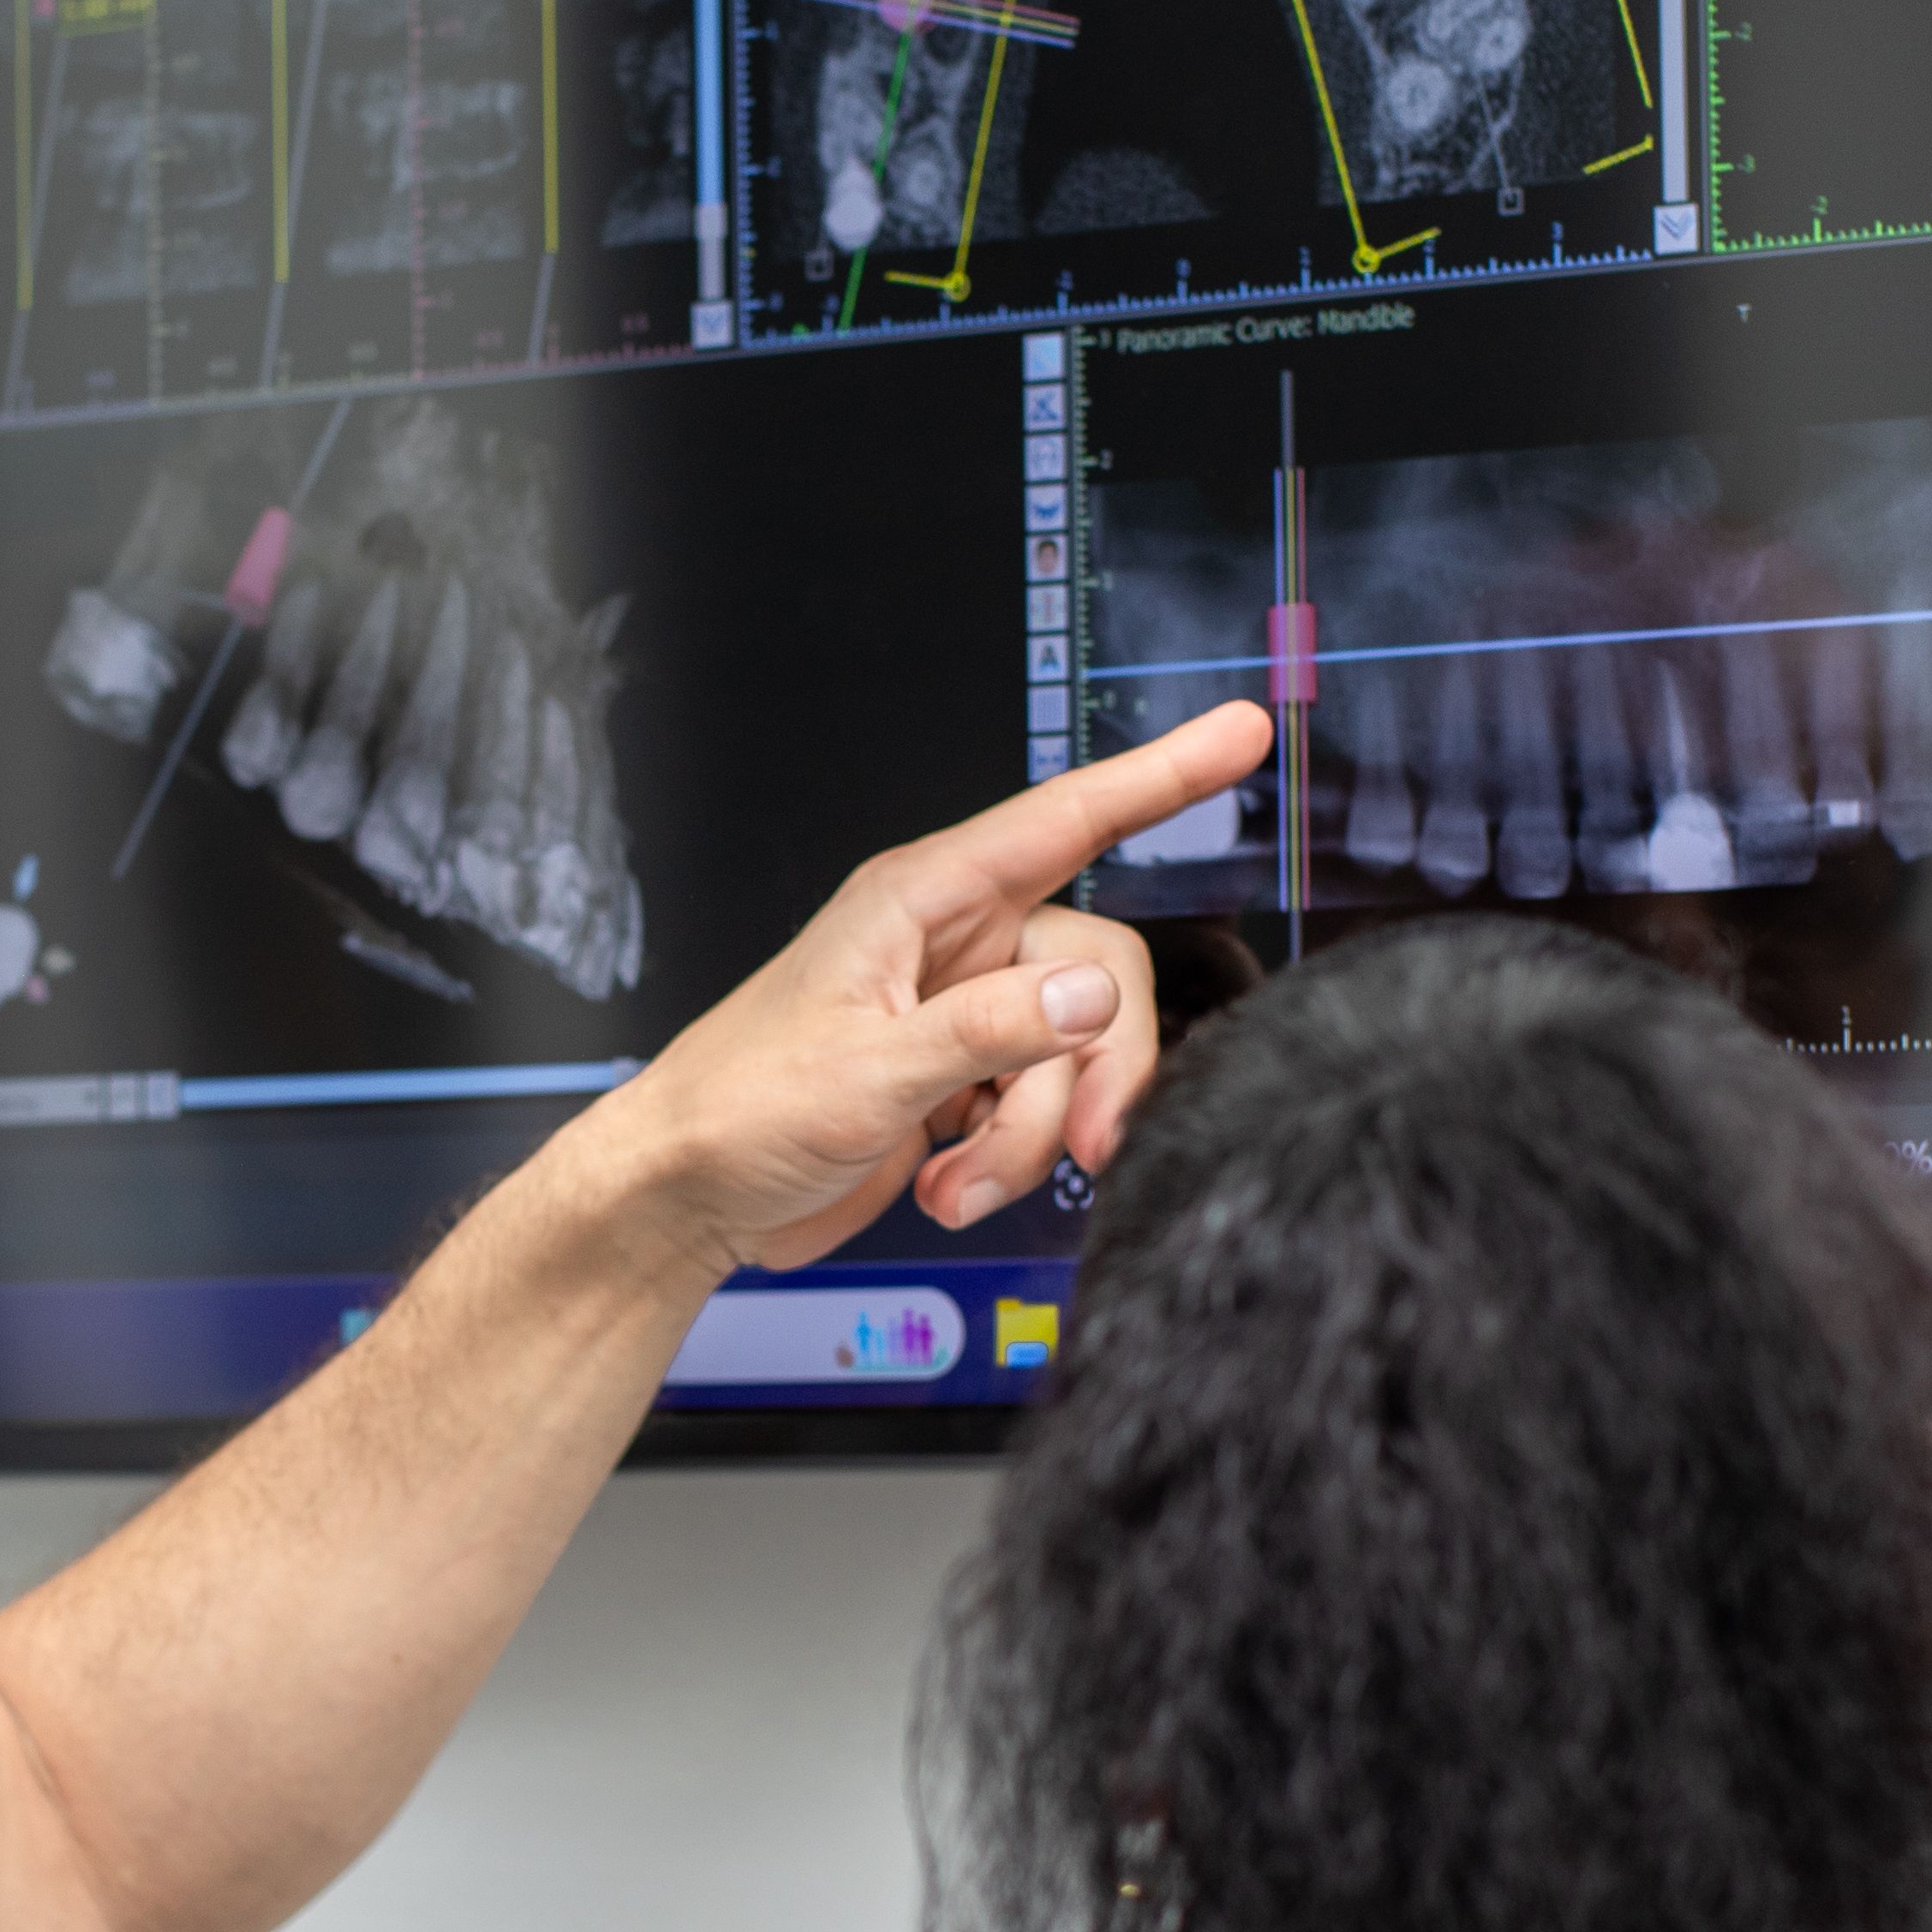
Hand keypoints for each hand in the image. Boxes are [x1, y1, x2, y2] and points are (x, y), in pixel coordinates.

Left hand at [601, 705, 1272, 1272]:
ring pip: (1076, 1053)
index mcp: (922, 900)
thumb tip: (1095, 994)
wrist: (687, 1199)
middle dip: (1094, 1070)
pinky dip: (1008, 1159)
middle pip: (1099, 971)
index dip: (1161, 774)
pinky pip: (1043, 1106)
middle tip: (1084, 1148)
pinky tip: (943, 1187)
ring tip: (954, 1181)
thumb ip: (989, 1031)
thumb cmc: (737, 1110)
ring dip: (1033, 1136)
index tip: (1244, 732)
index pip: (1067, 819)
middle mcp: (953, 943)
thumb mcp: (866, 1072)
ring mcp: (963, 1014)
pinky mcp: (963, 1081)